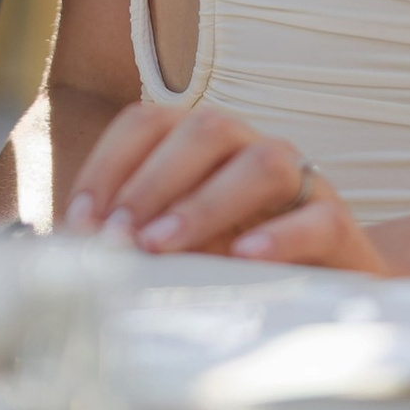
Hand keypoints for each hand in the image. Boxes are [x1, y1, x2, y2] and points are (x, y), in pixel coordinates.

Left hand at [65, 101, 387, 268]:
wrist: (333, 287)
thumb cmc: (238, 263)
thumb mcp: (179, 247)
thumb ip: (135, 238)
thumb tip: (70, 250)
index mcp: (205, 146)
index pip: (150, 122)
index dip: (110, 163)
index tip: (81, 218)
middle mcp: (251, 149)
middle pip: (206, 129)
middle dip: (152, 181)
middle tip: (118, 234)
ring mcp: (302, 182)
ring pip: (263, 162)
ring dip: (205, 202)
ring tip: (164, 245)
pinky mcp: (339, 226)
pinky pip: (317, 217)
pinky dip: (280, 235)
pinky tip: (244, 256)